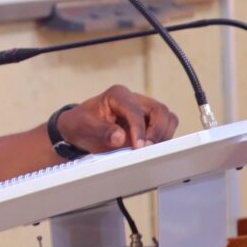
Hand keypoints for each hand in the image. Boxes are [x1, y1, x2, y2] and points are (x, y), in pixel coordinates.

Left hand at [58, 84, 178, 152]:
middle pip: (159, 110)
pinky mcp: (148, 123)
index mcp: (117, 95)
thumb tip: (120, 137)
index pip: (135, 111)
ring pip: (167, 118)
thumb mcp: (84, 128)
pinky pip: (165, 129)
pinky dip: (163, 140)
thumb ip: (102, 132)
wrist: (78, 129)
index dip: (139, 130)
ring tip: (150, 151)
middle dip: (157, 131)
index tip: (139, 147)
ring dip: (163, 135)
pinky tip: (151, 150)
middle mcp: (134, 99)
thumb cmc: (81, 124)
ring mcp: (143, 111)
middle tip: (147, 149)